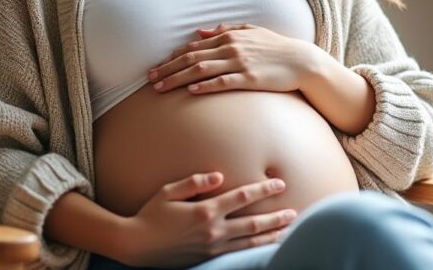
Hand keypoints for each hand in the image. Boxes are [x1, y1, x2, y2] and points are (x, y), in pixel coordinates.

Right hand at [116, 172, 297, 268]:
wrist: (138, 246)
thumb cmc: (151, 214)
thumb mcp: (168, 192)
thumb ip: (195, 182)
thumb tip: (219, 176)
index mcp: (204, 210)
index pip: (241, 197)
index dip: (262, 190)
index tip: (279, 184)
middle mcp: (213, 230)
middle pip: (252, 222)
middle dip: (275, 217)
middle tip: (294, 212)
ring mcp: (212, 246)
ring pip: (249, 241)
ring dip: (271, 235)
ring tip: (289, 230)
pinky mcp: (209, 257)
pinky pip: (238, 252)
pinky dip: (255, 248)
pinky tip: (266, 245)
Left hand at [147, 23, 320, 93]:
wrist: (301, 61)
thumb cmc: (275, 48)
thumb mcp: (250, 32)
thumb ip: (225, 30)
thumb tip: (200, 32)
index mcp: (229, 37)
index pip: (193, 47)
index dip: (172, 58)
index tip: (156, 67)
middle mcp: (231, 48)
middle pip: (191, 58)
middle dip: (167, 69)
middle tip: (149, 79)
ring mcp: (239, 63)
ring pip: (200, 70)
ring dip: (177, 79)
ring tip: (160, 88)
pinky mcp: (249, 79)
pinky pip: (222, 82)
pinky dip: (205, 85)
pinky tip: (190, 91)